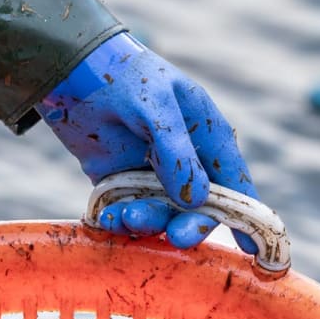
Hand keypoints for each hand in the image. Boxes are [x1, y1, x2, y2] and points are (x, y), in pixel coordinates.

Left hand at [38, 31, 257, 251]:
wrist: (67, 71)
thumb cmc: (122, 77)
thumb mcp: (155, 106)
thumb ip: (176, 150)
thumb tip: (197, 199)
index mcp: (204, 134)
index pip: (233, 180)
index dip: (244, 213)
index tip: (252, 246)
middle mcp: (182, 159)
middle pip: (199, 207)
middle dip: (191, 224)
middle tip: (178, 236)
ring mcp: (150, 174)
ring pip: (161, 214)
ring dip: (150, 222)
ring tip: (127, 217)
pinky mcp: (118, 184)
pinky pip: (127, 212)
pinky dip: (121, 221)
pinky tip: (110, 218)